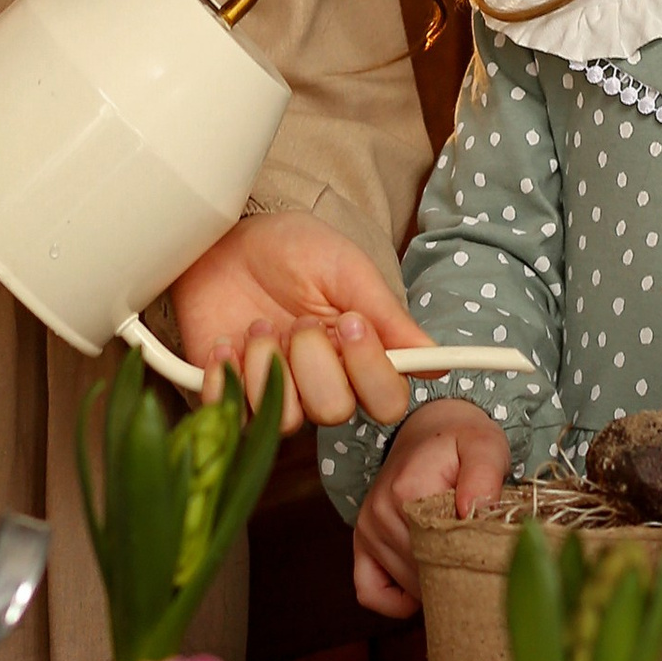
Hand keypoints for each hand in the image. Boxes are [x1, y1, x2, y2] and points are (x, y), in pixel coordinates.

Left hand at [170, 213, 415, 432]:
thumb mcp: (347, 269)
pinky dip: (228, 378)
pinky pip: (236, 416)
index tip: (352, 323)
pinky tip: (227, 343)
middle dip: (313, 362)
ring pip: (288, 419)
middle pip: (335, 412)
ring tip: (258, 326)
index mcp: (362, 355)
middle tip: (299, 321)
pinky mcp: (234, 395)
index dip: (372, 371)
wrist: (228, 241)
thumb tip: (433, 356)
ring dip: (269, 365)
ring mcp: (278, 392)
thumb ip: (387, 314)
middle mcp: (325, 382)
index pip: (386, 399)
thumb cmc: (294, 250)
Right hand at [352, 397, 510, 618]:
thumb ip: (484, 475)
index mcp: (409, 490)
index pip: (442, 552)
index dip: (471, 561)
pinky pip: (370, 593)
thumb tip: (475, 511)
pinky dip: (397, 600)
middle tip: (481, 564)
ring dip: (434, 587)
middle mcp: (381, 512)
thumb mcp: (484, 446)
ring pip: (406, 586)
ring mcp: (368, 530)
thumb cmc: (460, 442)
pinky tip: (422, 585)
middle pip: (424, 574)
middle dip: (456, 577)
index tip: (491, 553)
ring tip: (457, 562)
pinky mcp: (361, 542)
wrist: (428, 431)